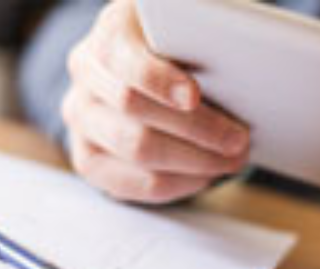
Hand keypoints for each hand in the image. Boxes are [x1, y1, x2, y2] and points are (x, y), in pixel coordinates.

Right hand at [63, 0, 249, 203]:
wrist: (135, 71)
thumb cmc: (172, 49)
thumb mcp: (182, 34)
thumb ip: (196, 47)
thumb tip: (235, 80)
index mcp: (111, 33)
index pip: (127, 60)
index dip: (159, 80)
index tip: (193, 97)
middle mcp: (87, 74)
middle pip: (133, 107)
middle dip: (195, 129)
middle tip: (238, 140)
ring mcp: (81, 118)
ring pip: (135, 149)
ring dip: (192, 161)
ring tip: (230, 160)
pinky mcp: (87, 158)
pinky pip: (131, 183)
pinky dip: (176, 183)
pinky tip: (203, 176)